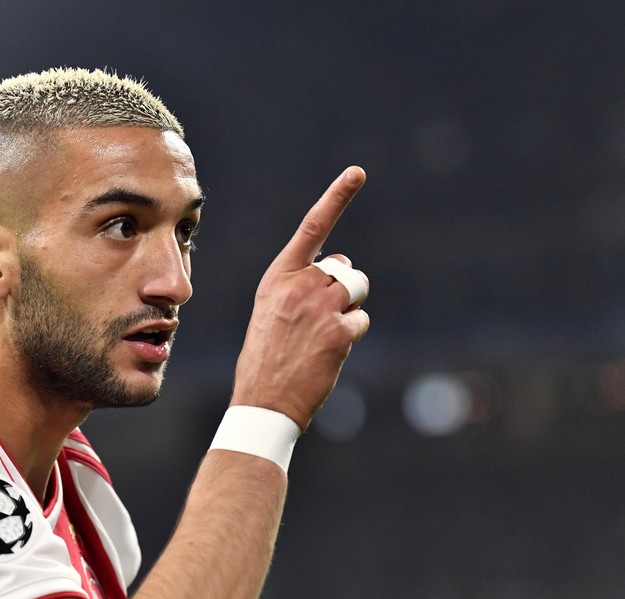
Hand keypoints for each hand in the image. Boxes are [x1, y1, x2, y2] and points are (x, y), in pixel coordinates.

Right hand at [230, 166, 370, 430]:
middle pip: (344, 266)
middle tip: (322, 315)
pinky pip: (362, 319)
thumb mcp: (270, 309)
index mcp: (278, 276)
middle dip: (343, 285)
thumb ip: (300, 284)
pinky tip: (330, 351)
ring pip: (358, 287)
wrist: (262, 400)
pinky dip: (352, 333)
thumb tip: (340, 269)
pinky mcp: (339, 332)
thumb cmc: (267, 355)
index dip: (337, 197)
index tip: (357, 173)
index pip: (312, 228)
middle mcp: (300, 285)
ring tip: (327, 329)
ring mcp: (321, 307)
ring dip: (351, 305)